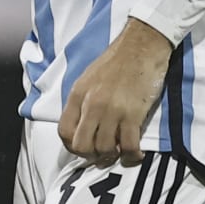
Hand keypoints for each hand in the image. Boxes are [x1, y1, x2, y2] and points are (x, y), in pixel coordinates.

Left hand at [59, 17, 172, 166]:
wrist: (141, 46)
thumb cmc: (115, 61)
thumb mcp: (88, 78)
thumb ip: (82, 102)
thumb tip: (81, 126)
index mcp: (78, 95)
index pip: (64, 131)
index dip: (72, 146)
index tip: (83, 150)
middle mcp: (91, 105)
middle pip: (82, 145)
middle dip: (91, 156)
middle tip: (102, 155)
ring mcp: (112, 110)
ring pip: (105, 149)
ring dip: (113, 157)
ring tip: (119, 153)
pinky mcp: (134, 114)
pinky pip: (129, 146)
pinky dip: (132, 156)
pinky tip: (135, 154)